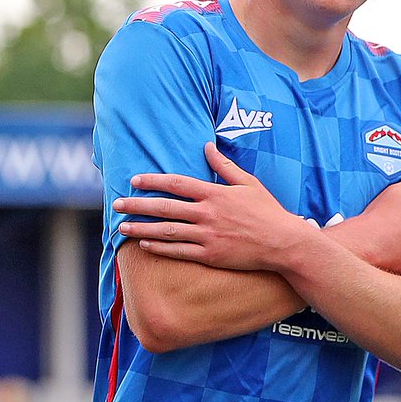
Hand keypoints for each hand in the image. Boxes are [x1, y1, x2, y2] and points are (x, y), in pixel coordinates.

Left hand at [113, 142, 307, 270]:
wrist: (283, 243)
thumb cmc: (268, 211)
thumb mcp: (249, 183)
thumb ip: (225, 166)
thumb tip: (207, 146)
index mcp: (215, 194)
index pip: (176, 184)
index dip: (152, 181)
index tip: (134, 180)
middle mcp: (208, 214)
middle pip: (164, 207)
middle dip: (137, 205)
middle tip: (116, 203)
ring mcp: (208, 236)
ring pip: (167, 231)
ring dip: (142, 228)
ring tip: (123, 227)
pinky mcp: (211, 255)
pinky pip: (179, 252)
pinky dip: (160, 248)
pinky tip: (145, 244)